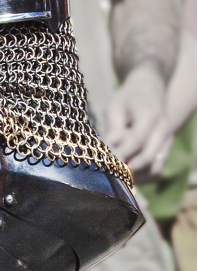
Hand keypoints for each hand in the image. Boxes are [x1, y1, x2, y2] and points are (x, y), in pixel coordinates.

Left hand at [106, 62, 174, 181]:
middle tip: (106, 171)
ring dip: (134, 176)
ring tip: (115, 173)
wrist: (150, 92)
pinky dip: (142, 178)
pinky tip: (124, 175)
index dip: (119, 154)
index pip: (136, 140)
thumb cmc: (127, 100)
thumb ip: (113, 127)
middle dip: (124, 167)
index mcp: (150, 116)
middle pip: (146, 157)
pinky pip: (156, 172)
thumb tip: (110, 147)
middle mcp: (163, 130)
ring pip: (154, 169)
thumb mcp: (115, 106)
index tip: (103, 162)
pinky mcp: (165, 151)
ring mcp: (167, 142)